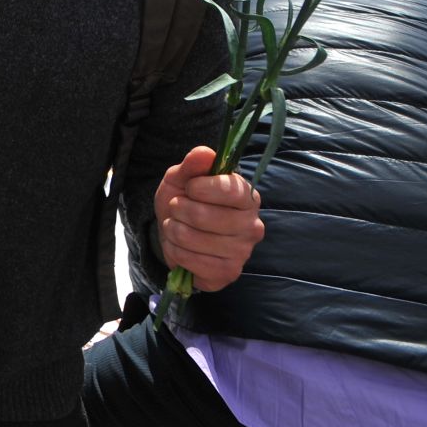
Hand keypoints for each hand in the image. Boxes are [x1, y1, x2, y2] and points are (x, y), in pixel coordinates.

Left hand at [154, 145, 264, 291]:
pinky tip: (179, 246)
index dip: (200, 187)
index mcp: (247, 197)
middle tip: (177, 208)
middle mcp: (252, 226)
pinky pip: (191, 263)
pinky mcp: (228, 274)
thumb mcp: (183, 177)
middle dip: (179, 209)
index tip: (189, 187)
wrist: (175, 231)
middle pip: (205, 216)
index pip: (230, 190)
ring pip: (194, 239)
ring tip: (176, 226)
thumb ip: (193, 164)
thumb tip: (205, 152)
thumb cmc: (184, 199)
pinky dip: (175, 251)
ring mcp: (242, 253)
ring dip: (173, 230)